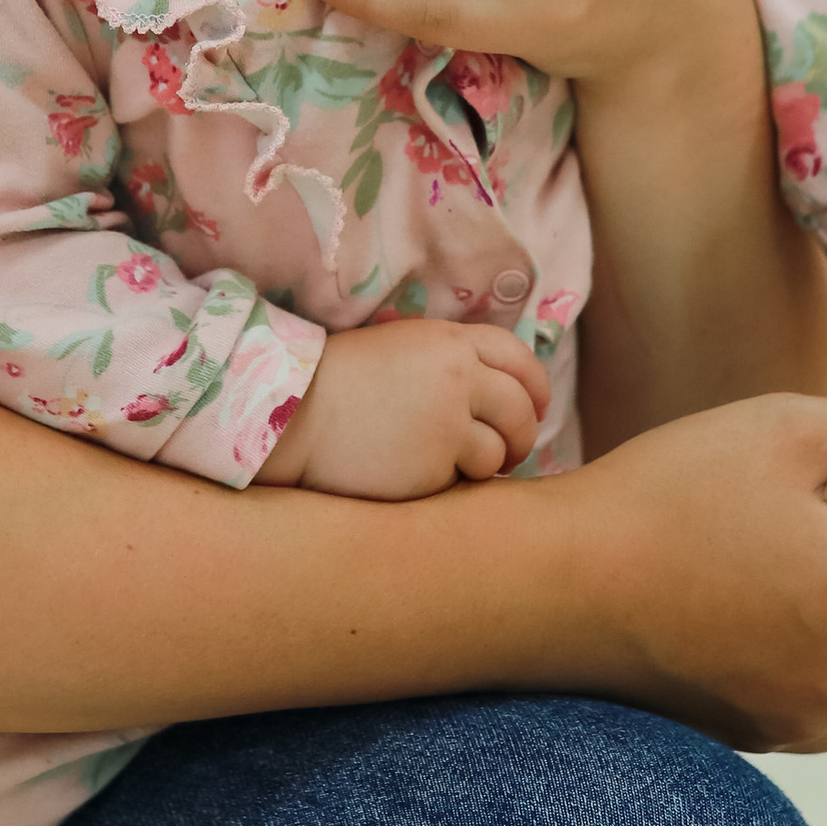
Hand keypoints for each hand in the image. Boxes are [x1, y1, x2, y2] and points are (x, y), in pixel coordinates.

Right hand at [258, 316, 550, 496]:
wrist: (291, 413)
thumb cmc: (340, 381)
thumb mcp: (401, 347)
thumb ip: (451, 360)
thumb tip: (499, 389)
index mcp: (450, 342)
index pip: (520, 359)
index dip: (535, 387)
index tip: (535, 407)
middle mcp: (458, 379)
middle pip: (522, 410)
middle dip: (523, 435)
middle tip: (510, 451)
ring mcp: (447, 425)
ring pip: (499, 453)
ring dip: (486, 465)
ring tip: (456, 466)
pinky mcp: (432, 469)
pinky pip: (462, 483)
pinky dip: (449, 483)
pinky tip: (417, 474)